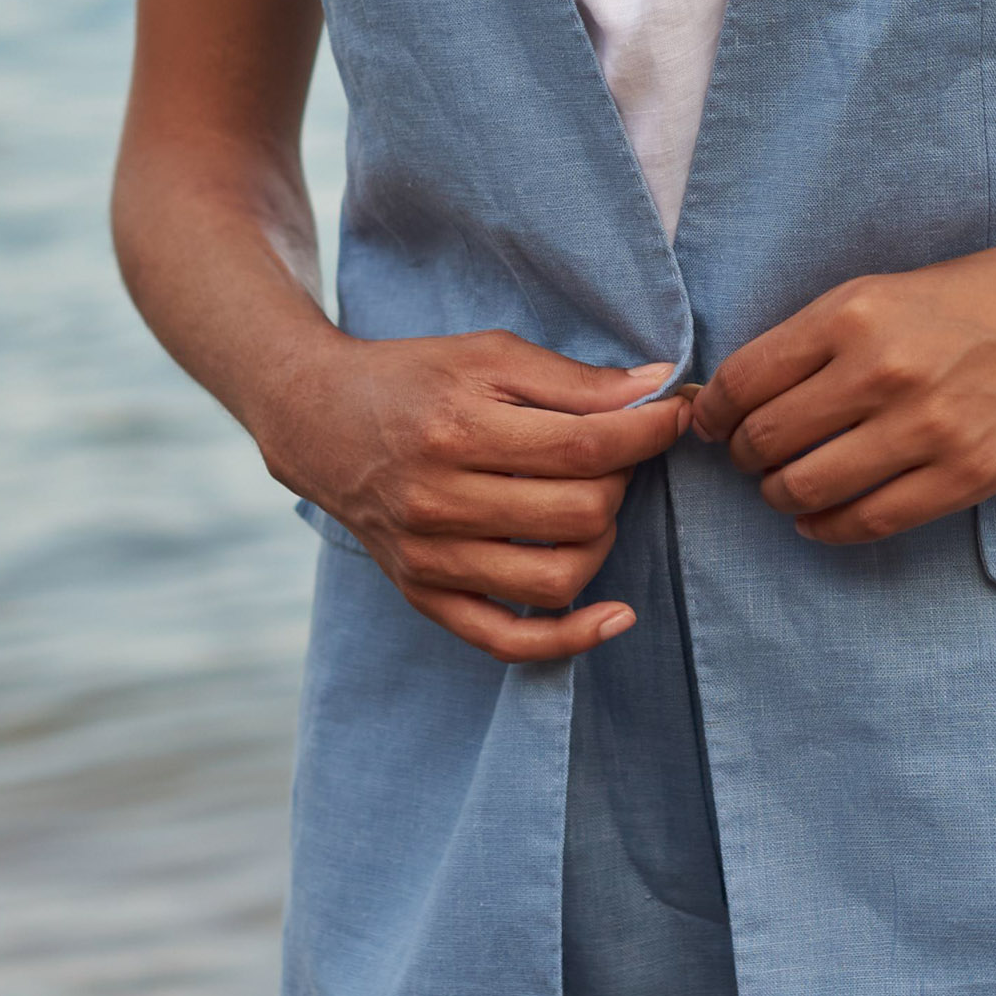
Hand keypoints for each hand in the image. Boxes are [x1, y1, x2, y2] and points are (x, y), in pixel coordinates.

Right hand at [266, 331, 692, 660]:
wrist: (319, 422)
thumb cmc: (413, 378)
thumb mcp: (488, 354)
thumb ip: (573, 379)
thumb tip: (658, 387)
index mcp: (457, 428)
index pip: (586, 447)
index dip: (650, 431)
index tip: (676, 413)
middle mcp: (438, 500)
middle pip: (580, 514)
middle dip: (623, 480)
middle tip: (615, 453)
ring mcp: (429, 558)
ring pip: (557, 578)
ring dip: (603, 541)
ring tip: (593, 504)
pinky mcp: (423, 595)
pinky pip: (507, 641)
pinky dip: (571, 638)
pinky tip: (615, 614)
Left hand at [691, 242, 995, 543]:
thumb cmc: (986, 294)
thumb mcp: (889, 289)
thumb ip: (817, 338)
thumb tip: (739, 393)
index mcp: (855, 313)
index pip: (745, 379)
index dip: (714, 410)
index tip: (711, 421)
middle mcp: (883, 371)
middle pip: (767, 440)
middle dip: (743, 456)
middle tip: (748, 455)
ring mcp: (926, 430)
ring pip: (805, 489)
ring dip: (779, 494)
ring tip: (784, 484)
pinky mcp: (965, 477)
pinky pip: (867, 522)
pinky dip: (827, 527)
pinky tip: (820, 516)